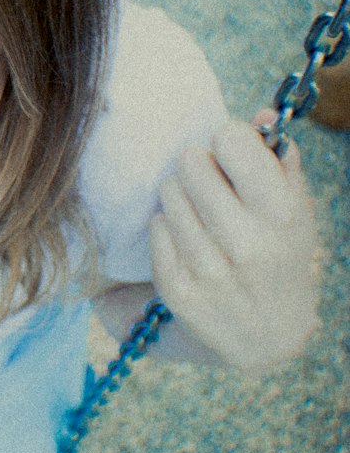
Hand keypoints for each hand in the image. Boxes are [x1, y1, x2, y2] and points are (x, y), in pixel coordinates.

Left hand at [149, 111, 320, 371]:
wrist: (270, 336)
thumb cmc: (280, 253)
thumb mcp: (296, 206)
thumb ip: (279, 156)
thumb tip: (263, 115)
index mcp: (282, 213)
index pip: (230, 139)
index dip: (229, 143)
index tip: (233, 159)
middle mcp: (246, 243)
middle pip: (189, 160)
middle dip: (199, 167)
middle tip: (212, 187)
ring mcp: (208, 268)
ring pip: (168, 190)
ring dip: (182, 197)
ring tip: (204, 218)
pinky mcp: (177, 289)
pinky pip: (156, 226)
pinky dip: (169, 229)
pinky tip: (190, 245)